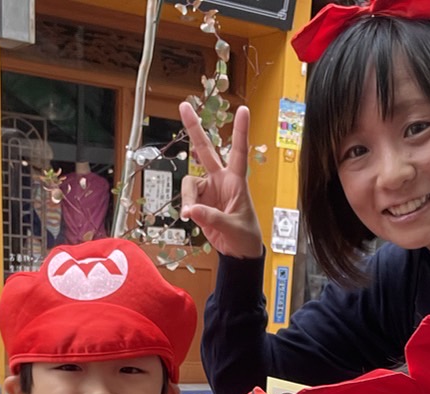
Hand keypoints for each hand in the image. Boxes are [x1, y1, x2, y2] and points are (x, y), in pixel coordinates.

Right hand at [179, 102, 263, 258]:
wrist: (238, 252)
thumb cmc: (245, 236)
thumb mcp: (233, 227)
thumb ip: (212, 218)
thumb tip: (191, 210)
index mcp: (237, 181)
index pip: (239, 151)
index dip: (240, 131)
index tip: (243, 110)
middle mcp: (221, 180)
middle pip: (205, 150)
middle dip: (194, 128)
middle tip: (184, 106)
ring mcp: (208, 189)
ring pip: (189, 183)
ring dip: (187, 198)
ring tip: (190, 214)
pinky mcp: (198, 201)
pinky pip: (186, 199)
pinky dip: (186, 208)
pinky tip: (190, 217)